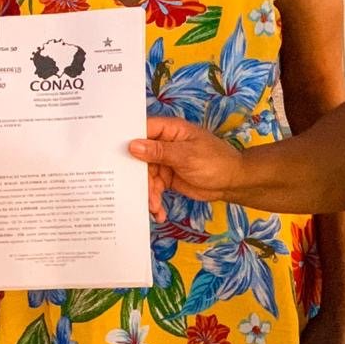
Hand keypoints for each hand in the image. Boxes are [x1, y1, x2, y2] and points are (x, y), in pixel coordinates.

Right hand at [129, 116, 243, 220]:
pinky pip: (154, 188)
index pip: (142, 130)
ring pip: (145, 176)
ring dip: (147, 193)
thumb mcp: (186, 156)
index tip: (112, 155)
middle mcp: (163, 143)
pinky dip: (154, 200)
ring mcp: (165, 161)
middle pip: (139, 157)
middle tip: (136, 192)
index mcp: (169, 130)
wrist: (232, 182)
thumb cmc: (214, 161)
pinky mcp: (167, 177)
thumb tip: (132, 146)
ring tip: (153, 207)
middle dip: (137, 176)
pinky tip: (158, 213)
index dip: (127, 141)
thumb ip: (159, 152)